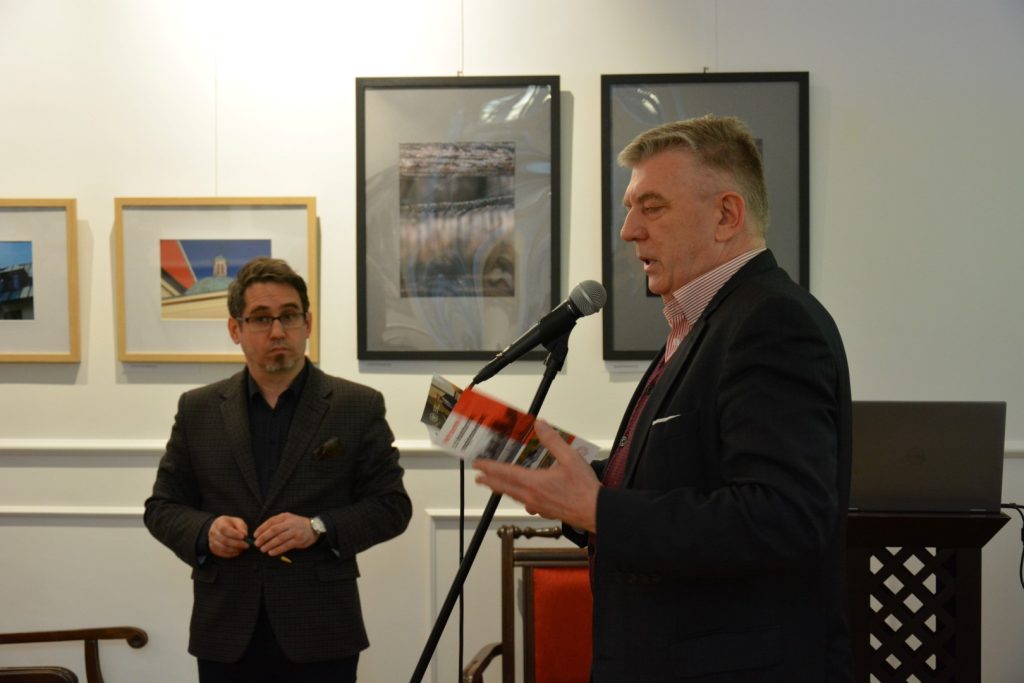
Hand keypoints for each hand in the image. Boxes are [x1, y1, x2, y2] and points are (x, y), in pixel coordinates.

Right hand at [208, 515, 248, 558]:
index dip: (234, 534)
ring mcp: (212, 541)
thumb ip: (241, 527)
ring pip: (223, 548)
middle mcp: (213, 532)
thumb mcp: (237, 522)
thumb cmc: (230, 524)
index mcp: (219, 523)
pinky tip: (238, 551)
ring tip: (243, 548)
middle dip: (237, 544)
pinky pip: (222, 553)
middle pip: (224, 540)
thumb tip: (244, 535)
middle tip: (246, 545)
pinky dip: (231, 554)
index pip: (225, 529)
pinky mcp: (213, 548)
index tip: (243, 537)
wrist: (220, 528)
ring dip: (235, 549)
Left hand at [253, 512, 318, 556]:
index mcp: (285, 517)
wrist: (313, 528)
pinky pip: (286, 546)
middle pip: (274, 530)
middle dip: (264, 537)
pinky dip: (277, 550)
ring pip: (279, 539)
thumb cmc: (296, 525)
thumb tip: (261, 533)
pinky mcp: (298, 540)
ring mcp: (294, 532)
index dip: (261, 528)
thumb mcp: (287, 519)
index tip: (255, 535)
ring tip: (262, 549)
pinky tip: (271, 553)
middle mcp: (290, 523)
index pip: (271, 522)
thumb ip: (276, 523)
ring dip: (269, 545)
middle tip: (257, 543)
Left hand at [473, 420, 599, 531]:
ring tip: (494, 486)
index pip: (505, 473)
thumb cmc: (584, 488)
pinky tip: (523, 499)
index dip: (490, 468)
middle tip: (478, 477)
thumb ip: (552, 441)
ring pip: (514, 496)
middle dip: (490, 481)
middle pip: (505, 487)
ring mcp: (538, 506)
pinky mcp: (546, 512)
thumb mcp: (570, 458)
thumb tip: (540, 425)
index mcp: (534, 482)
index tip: (478, 464)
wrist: (595, 512)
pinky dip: (519, 498)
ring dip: (502, 489)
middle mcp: (532, 496)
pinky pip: (526, 504)